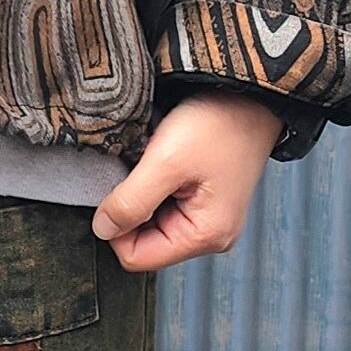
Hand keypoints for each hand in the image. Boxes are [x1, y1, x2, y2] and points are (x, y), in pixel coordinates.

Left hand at [91, 91, 283, 273]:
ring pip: (149, 222)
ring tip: (156, 162)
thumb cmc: (218, 124)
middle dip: (131, 208)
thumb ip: (131, 202)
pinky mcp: (202, 199)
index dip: (115, 227)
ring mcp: (206, 217)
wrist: (247, 93)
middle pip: (142, 242)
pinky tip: (163, 161)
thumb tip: (102, 229)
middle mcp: (209, 234)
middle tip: (141, 170)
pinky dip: (153, 184)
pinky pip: (162, 205)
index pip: (135, 257)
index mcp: (205, 236)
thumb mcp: (166, 162)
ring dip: (141, 194)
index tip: (119, 189)